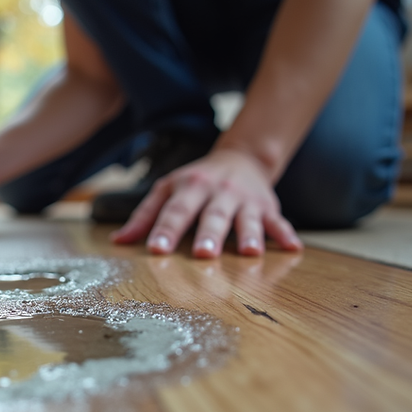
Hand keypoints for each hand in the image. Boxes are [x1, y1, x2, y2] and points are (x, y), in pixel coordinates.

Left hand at [110, 149, 302, 256]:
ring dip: (249, 236)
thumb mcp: (168, 189)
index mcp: (190, 187)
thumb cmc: (197, 181)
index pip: (175, 210)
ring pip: (247, 219)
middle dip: (208, 234)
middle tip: (203, 254)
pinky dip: (286, 235)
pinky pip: (278, 222)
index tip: (156, 249)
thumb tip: (118, 241)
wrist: (241, 157)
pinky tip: (293, 248)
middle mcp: (219, 192)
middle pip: (213, 215)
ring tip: (249, 253)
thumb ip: (145, 216)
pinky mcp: (268, 208)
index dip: (165, 229)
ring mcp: (245, 200)